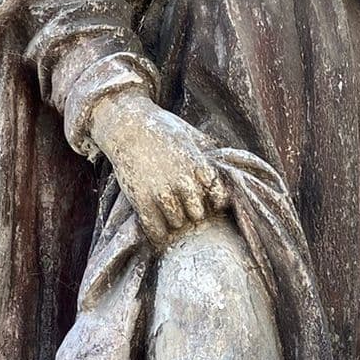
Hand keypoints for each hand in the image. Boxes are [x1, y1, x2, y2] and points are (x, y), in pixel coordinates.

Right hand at [89, 91, 229, 247]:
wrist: (128, 126)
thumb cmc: (163, 129)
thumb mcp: (192, 136)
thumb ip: (210, 152)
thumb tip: (231, 163)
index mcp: (198, 164)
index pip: (218, 195)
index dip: (214, 200)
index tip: (208, 200)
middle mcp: (182, 180)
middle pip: (198, 213)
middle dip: (194, 212)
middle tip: (186, 209)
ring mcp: (161, 191)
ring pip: (177, 223)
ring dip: (175, 221)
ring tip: (170, 214)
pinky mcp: (141, 199)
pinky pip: (155, 230)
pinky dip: (158, 234)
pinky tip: (158, 228)